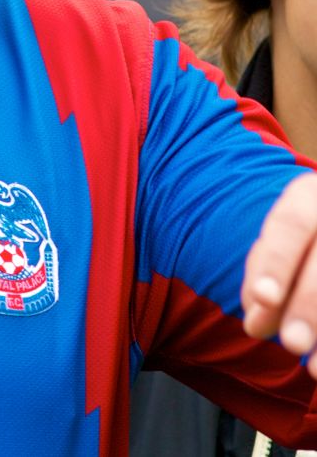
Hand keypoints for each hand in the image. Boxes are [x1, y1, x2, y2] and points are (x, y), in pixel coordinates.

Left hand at [242, 171, 316, 375]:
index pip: (291, 224)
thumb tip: (255, 324)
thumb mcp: (281, 248)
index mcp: (309, 195)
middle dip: (308, 303)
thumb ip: (264, 281)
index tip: (262, 298)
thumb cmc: (301, 245)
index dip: (276, 261)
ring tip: (314, 370)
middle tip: (291, 343)